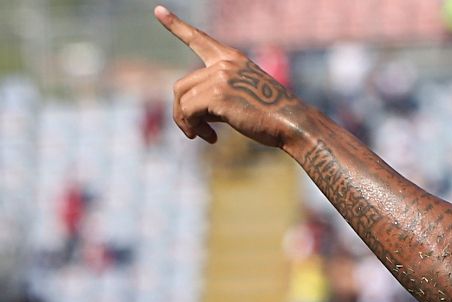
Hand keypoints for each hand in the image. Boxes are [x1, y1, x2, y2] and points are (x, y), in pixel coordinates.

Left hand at [155, 5, 303, 148]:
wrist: (293, 123)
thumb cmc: (272, 116)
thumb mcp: (243, 96)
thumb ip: (217, 94)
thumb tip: (190, 112)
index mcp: (232, 59)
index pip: (199, 39)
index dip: (176, 25)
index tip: (158, 11)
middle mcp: (224, 64)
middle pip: (182, 85)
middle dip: (181, 111)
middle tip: (192, 131)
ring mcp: (220, 77)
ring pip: (182, 99)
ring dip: (186, 122)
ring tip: (201, 136)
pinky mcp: (218, 94)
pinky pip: (189, 111)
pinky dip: (194, 127)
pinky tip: (212, 138)